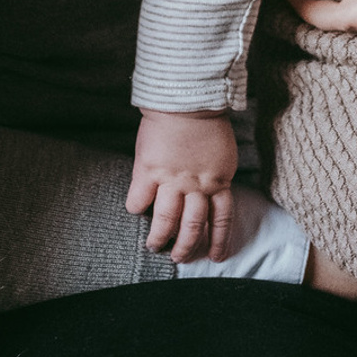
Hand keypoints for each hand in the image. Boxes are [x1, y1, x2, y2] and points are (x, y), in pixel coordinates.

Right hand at [126, 109, 238, 262]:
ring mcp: (172, 180)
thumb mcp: (220, 153)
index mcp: (218, 180)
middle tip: (179, 258)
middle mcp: (196, 185)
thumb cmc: (205, 120)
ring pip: (167, 221)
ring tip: (154, 246)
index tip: (216, 256)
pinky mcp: (149, 171)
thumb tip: (210, 189)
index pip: (222, 219)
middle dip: (186, 247)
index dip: (219, 240)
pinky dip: (135, 208)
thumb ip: (214, 173)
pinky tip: (134, 210)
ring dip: (159, 238)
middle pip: (193, 227)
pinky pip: (139, 199)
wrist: (186, 97)